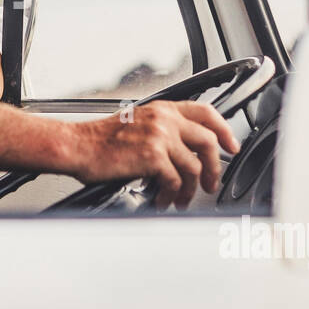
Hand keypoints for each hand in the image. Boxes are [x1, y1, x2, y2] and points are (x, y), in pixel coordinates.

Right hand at [70, 101, 238, 210]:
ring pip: (193, 166)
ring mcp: (160, 136)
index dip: (224, 130)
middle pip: (207, 141)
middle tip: (209, 184)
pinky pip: (174, 181)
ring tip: (179, 199)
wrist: (78, 146)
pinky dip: (171, 195)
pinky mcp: (152, 156)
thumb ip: (162, 130)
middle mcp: (164, 119)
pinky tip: (162, 199)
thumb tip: (183, 152)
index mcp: (162, 109)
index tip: (230, 146)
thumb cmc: (100, 140)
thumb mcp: (137, 123)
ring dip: (189, 189)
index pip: (206, 112)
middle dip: (213, 168)